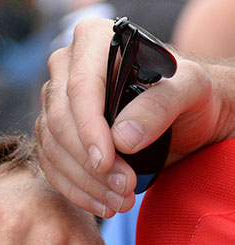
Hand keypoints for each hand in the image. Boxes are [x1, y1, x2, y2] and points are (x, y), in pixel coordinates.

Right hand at [35, 17, 233, 216]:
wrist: (192, 115)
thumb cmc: (194, 93)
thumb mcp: (192, 89)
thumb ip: (160, 105)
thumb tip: (121, 138)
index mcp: (94, 41)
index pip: (79, 86)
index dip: (87, 127)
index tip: (107, 161)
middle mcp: (66, 67)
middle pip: (58, 118)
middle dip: (88, 160)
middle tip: (124, 188)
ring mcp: (56, 100)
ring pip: (51, 144)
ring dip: (83, 180)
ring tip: (121, 200)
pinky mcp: (55, 131)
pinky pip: (49, 162)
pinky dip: (73, 188)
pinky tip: (102, 203)